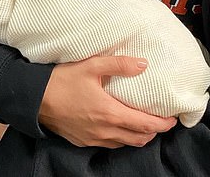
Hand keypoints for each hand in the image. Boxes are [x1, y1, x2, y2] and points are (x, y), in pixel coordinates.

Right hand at [39, 56, 176, 147]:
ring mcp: (94, 139)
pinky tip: (119, 128)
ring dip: (138, 136)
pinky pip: (109, 144)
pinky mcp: (83, 142)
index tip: (173, 119)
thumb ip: (119, 65)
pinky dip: (121, 139)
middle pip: (138, 138)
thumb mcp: (91, 66)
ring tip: (144, 125)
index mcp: (109, 113)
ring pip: (125, 144)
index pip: (145, 124)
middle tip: (161, 121)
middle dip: (154, 131)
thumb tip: (143, 64)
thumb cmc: (62, 81)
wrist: (35, 99)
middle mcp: (105, 131)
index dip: (162, 124)